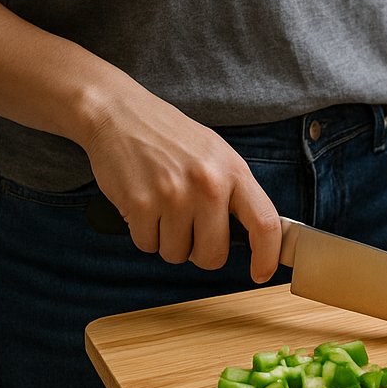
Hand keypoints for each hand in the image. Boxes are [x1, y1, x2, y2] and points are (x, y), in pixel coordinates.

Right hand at [80, 90, 281, 282]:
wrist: (119, 114)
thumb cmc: (171, 137)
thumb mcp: (217, 155)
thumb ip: (235, 192)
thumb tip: (251, 237)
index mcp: (235, 171)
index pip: (265, 224)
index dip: (267, 257)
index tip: (261, 273)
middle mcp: (208, 185)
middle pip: (214, 254)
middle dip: (201, 254)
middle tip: (190, 232)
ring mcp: (173, 196)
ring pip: (177, 254)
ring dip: (168, 242)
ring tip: (163, 209)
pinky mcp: (140, 204)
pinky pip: (147, 245)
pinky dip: (145, 234)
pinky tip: (144, 206)